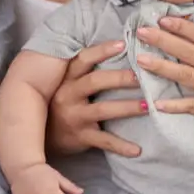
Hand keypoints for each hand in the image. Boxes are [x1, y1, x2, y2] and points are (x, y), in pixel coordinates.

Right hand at [44, 42, 147, 157]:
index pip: (83, 60)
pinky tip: (138, 150)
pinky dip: (121, 146)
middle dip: (121, 78)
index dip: (102, 51)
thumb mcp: (68, 85)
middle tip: (143, 76)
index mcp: (67, 79)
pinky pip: (103, 141)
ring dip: (128, 107)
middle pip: (95, 82)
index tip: (123, 44)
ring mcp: (74, 117)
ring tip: (149, 106)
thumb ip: (86, 72)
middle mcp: (68, 95)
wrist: (44, 137)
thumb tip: (118, 49)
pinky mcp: (80, 137)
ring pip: (103, 110)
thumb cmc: (64, 104)